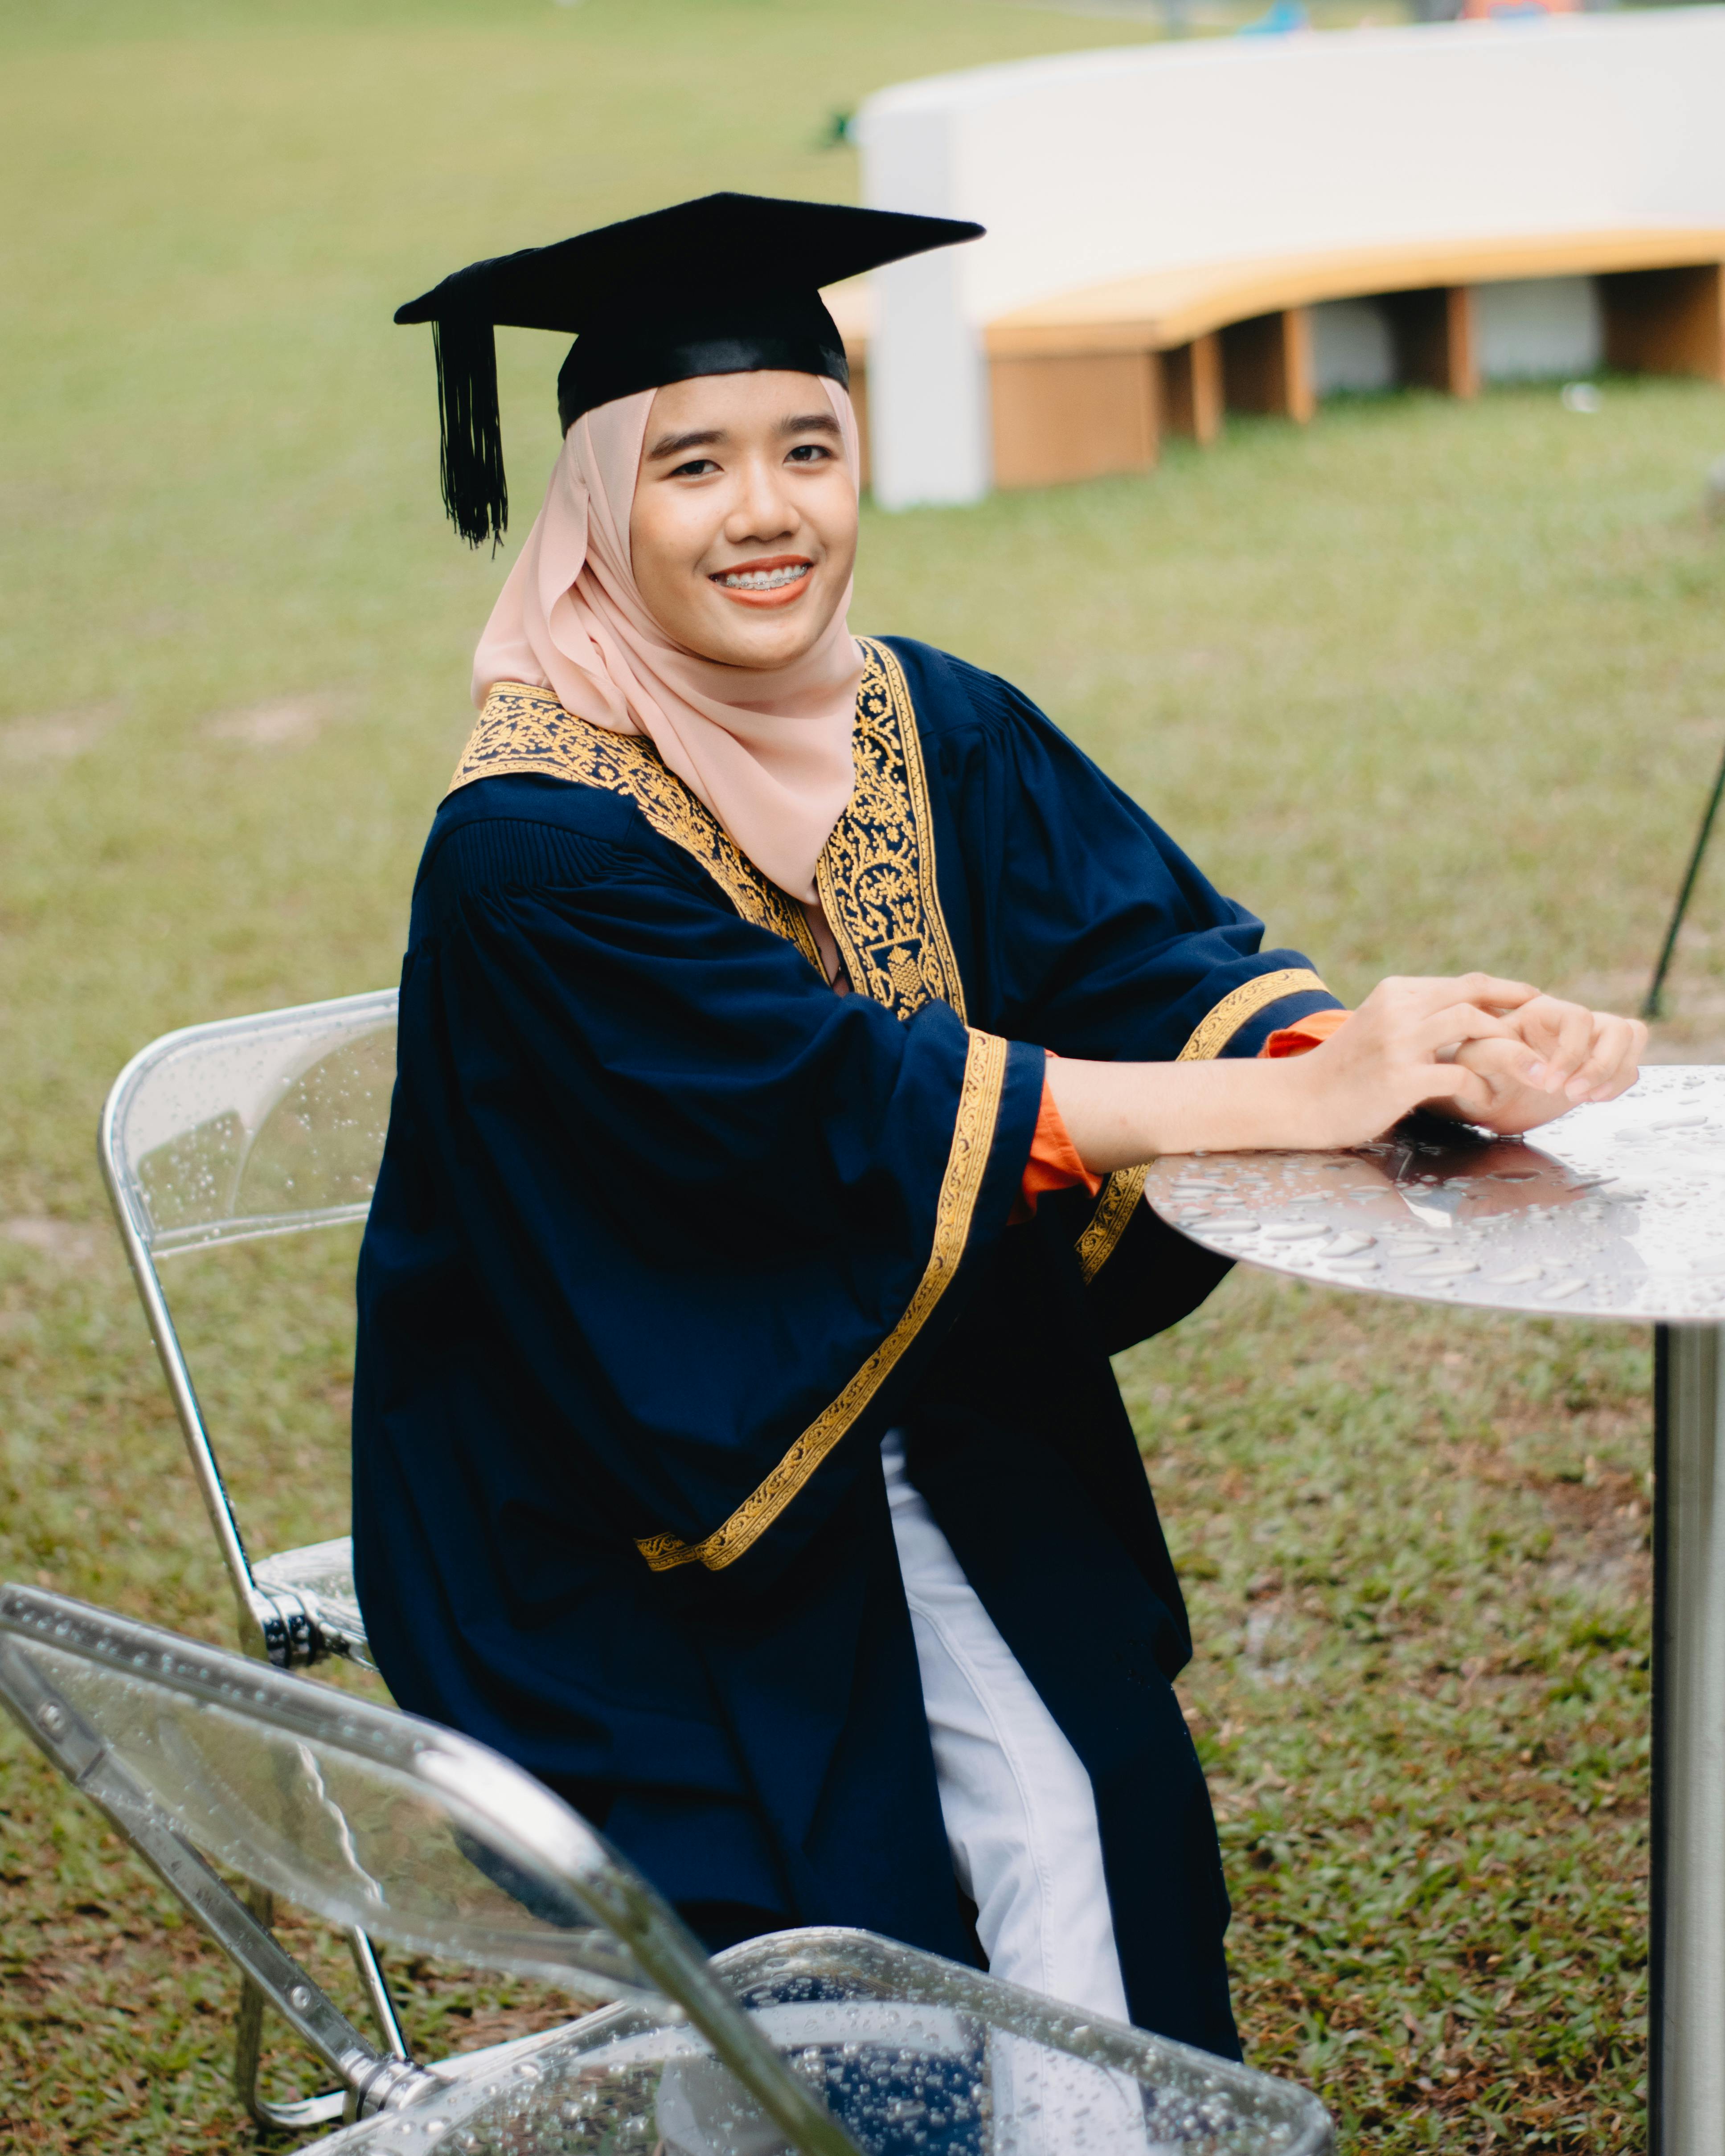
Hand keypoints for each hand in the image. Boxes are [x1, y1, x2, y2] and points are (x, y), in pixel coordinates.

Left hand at [1438, 996, 1645, 1135]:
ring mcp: (1588, 1041)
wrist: (1481, 1094)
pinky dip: (1619, 1082)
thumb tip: (1540, 1072)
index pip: (1578, 1017)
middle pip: (1617, 1028)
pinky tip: (1592, 1098)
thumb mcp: (1474, 1060)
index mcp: (1540, 1011)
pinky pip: (1628, 1064)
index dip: (1571, 1052)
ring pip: (1631, 1038)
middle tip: (1572, 1094)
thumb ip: (1502, 1056)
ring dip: (1616, 1071)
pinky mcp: (1596, 1064)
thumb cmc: (1473, 1069)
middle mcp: (1570, 1022)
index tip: (1549, 1084)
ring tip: (1586, 1097)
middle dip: (1601, 1065)